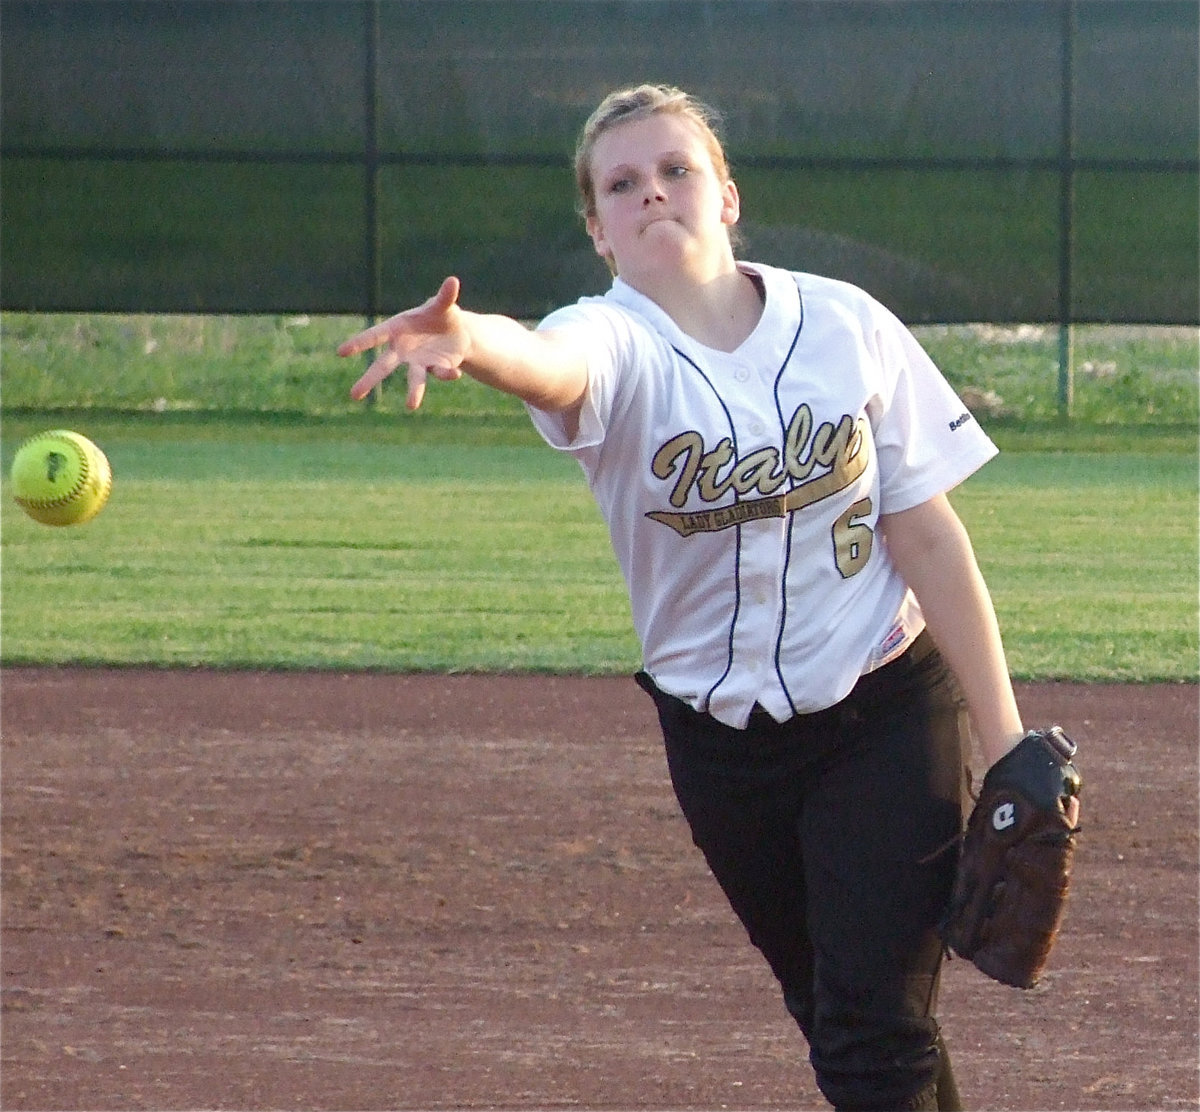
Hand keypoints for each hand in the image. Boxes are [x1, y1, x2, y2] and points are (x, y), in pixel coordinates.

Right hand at [338, 277, 469, 409]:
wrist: (456, 332)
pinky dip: (447, 374)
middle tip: (353, 395)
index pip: (375, 335)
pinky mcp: (434, 369)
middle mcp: (402, 349)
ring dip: (414, 391)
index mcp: (397, 328)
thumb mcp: (443, 305)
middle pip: (383, 366)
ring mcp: (417, 362)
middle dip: (369, 380)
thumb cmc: (441, 315)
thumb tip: (453, 281)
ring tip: (411, 406)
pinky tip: (457, 373)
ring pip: (412, 378)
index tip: (341, 351)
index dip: (359, 343)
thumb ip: (445, 296)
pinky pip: (439, 373)